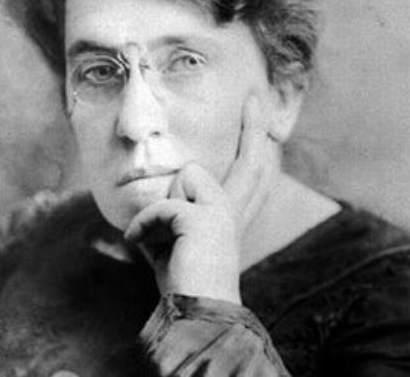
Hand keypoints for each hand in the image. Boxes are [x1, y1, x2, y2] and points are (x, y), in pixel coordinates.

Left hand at [123, 94, 274, 303]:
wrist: (192, 311)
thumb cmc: (181, 278)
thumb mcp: (177, 234)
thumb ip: (180, 204)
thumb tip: (182, 174)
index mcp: (231, 216)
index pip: (252, 175)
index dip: (259, 148)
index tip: (267, 128)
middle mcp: (235, 211)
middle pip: (253, 162)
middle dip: (255, 127)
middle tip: (257, 98)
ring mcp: (223, 212)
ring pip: (189, 172)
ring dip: (163, 204)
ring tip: (160, 237)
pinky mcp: (203, 218)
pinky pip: (159, 204)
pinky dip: (142, 225)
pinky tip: (142, 245)